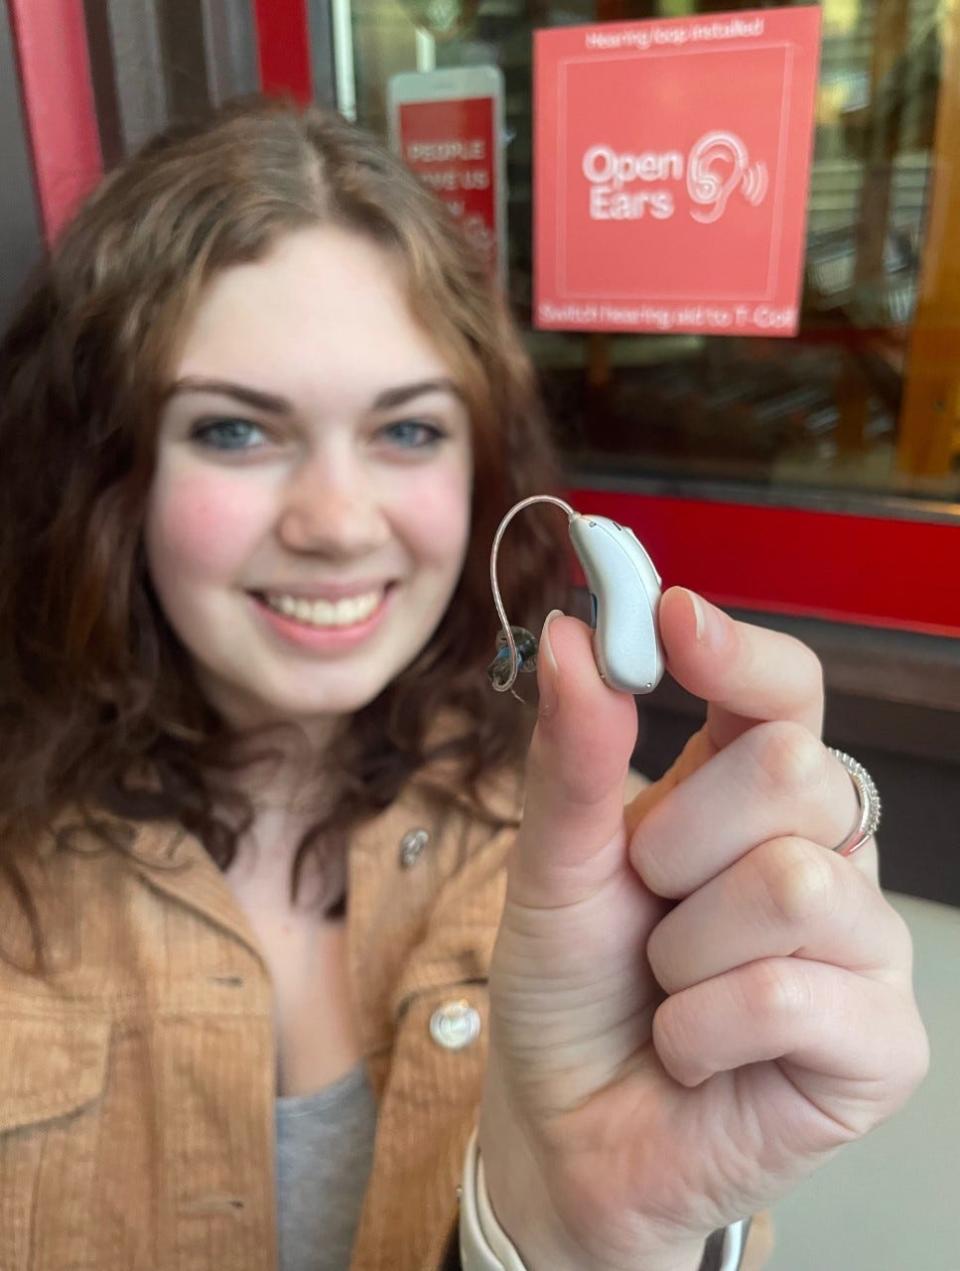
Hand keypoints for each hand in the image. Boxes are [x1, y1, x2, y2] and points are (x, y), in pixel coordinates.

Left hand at [479, 588, 928, 1270]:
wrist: (566, 1133)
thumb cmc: (569, 989)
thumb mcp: (553, 865)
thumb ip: (572, 755)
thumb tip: (572, 634)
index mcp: (745, 794)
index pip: (785, 691)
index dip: (737, 649)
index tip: (669, 616)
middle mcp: (821, 852)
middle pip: (797, 769)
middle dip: (680, 842)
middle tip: (647, 902)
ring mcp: (861, 945)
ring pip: (794, 883)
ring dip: (686, 950)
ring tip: (667, 989)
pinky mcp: (879, 1042)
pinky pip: (796, 994)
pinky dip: (705, 1028)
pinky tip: (692, 1050)